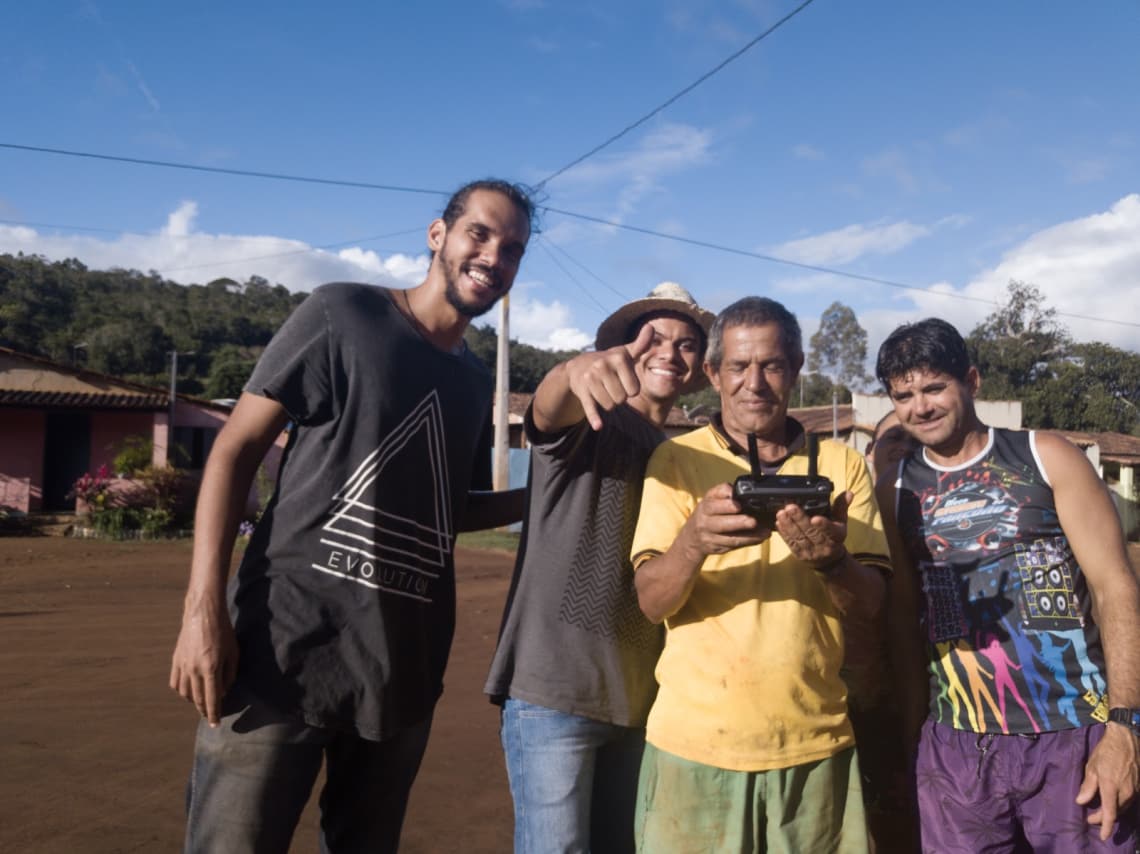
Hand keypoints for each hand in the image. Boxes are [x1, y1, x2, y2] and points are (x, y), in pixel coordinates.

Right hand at [169, 595, 238, 726]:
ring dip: (193, 701)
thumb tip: (223, 692)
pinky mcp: (175, 659)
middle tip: (210, 716)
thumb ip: (229, 675)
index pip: (212, 699)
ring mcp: (182, 665)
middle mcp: (194, 669)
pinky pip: (175, 683)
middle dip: (204, 710)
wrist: (203, 613)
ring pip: (185, 693)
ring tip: (201, 703)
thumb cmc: (223, 631)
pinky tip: (189, 691)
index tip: (215, 725)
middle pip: (197, 699)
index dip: (214, 714)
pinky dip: (182, 691)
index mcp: (211, 668)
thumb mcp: (234, 652)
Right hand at [567, 323, 654, 429]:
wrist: (577, 367)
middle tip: (611, 387)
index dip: (630, 389)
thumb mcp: (624, 353)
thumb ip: (641, 344)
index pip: (634, 390)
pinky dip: (595, 418)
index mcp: (618, 357)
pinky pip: (591, 408)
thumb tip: (651, 326)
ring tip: (602, 391)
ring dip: (608, 404)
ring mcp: (590, 378)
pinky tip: (599, 426)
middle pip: (621, 399)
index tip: (622, 381)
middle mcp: (603, 365)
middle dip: (618, 397)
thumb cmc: (609, 362)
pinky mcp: (581, 391)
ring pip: (609, 406)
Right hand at [685, 482, 770, 556]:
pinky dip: (749, 542)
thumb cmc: (708, 513)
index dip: (727, 505)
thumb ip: (723, 492)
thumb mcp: (711, 498)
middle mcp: (705, 522)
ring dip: (750, 536)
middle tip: (753, 521)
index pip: (714, 505)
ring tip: (765, 532)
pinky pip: (734, 546)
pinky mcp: (717, 548)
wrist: (692, 537)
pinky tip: (760, 538)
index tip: (739, 505)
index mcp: (705, 506)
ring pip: (730, 539)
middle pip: (722, 524)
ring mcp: (710, 537)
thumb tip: (740, 490)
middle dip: (739, 522)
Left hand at [775, 490, 851, 567]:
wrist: (829, 561)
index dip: (823, 525)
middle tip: (790, 507)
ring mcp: (811, 552)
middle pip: (811, 532)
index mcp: (836, 537)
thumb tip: (848, 493)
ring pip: (799, 538)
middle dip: (799, 519)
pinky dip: (784, 533)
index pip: (830, 531)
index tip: (815, 518)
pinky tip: (779, 523)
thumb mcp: (841, 522)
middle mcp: (825, 546)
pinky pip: (791, 544)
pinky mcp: (800, 555)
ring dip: (789, 525)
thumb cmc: (833, 536)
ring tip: (781, 513)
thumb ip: (841, 506)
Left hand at [1076, 723, 1139, 840]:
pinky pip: (1129, 800)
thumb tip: (1081, 801)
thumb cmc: (1105, 752)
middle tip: (1091, 818)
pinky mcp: (1139, 786)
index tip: (1102, 836)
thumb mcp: (1092, 767)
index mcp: (1111, 787)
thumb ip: (1088, 786)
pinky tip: (1112, 801)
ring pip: (1123, 807)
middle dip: (1104, 818)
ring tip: (1101, 811)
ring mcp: (1134, 790)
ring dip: (1112, 812)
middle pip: (1116, 812)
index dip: (1105, 826)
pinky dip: (1120, 804)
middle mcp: (1125, 792)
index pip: (1110, 813)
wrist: (1126, 739)